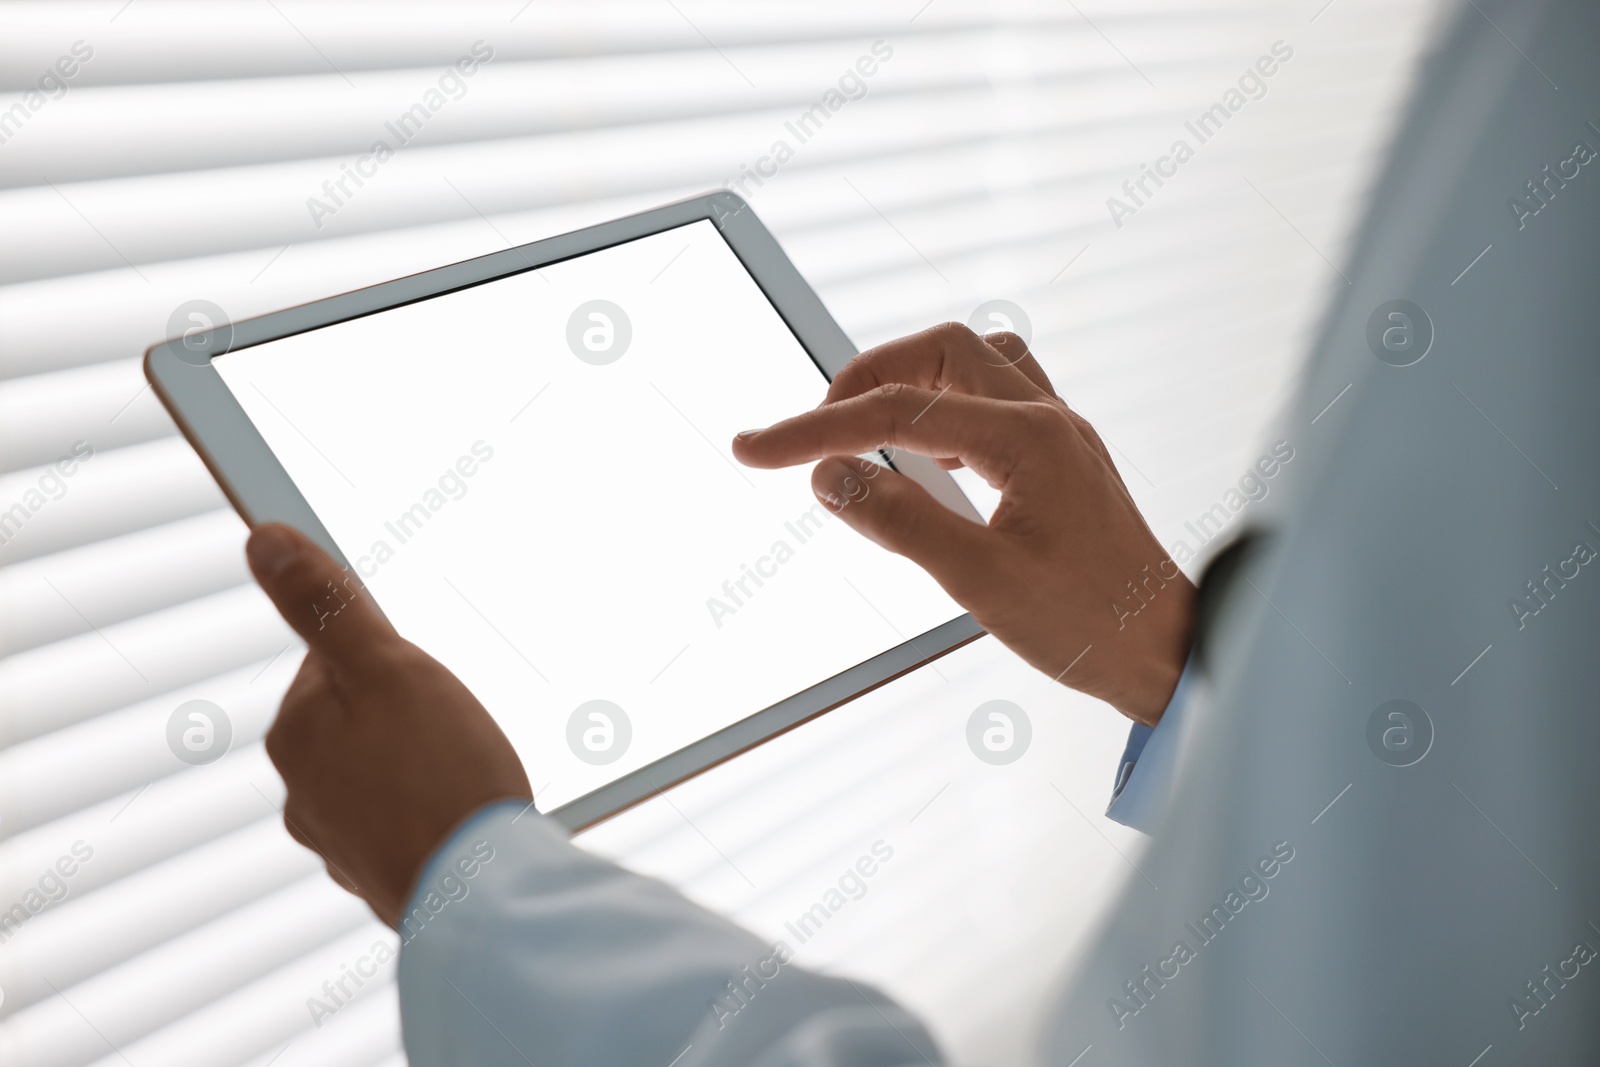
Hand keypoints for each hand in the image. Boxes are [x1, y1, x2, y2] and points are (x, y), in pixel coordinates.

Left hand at [246, 524, 531, 926]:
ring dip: (422, 766)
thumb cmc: (441, 777)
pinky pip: (405, 820)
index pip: (338, 661)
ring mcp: (339, 839)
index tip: (428, 682)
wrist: (481, 896)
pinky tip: (463, 816)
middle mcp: (302, 790)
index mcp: (296, 732)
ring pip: (384, 772)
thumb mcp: (388, 666)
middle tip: (457, 728)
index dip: (394, 660)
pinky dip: (431, 811)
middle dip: (410, 714)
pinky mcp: (381, 873)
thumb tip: (263, 538)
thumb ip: (326, 604)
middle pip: (362, 718)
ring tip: (466, 774)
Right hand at [732, 323, 1194, 724]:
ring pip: (971, 363)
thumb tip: (831, 477)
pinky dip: (943, 409)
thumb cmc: (1089, 624)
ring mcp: (1057, 433)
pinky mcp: (1058, 456)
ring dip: (909, 383)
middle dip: (865, 380)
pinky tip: (923, 455)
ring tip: (862, 433)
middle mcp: (1047, 420)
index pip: (898, 411)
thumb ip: (900, 520)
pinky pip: (994, 398)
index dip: (815, 429)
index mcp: (1028, 440)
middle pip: (939, 352)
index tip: (754, 449)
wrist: (1164, 650)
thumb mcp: (980, 582)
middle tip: (814, 435)